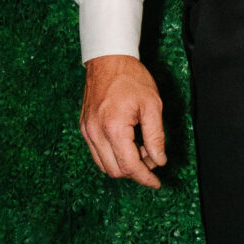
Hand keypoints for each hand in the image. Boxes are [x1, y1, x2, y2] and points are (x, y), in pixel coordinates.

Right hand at [80, 55, 167, 187]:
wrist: (108, 60)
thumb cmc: (131, 78)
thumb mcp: (152, 105)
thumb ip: (156, 136)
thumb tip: (159, 160)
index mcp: (113, 128)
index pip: (130, 166)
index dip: (145, 178)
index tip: (157, 183)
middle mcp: (95, 133)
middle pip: (115, 171)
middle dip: (136, 171)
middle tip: (152, 156)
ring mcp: (87, 131)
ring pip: (104, 165)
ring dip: (124, 165)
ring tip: (141, 147)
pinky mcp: (84, 128)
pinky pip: (97, 154)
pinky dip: (113, 156)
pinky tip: (128, 143)